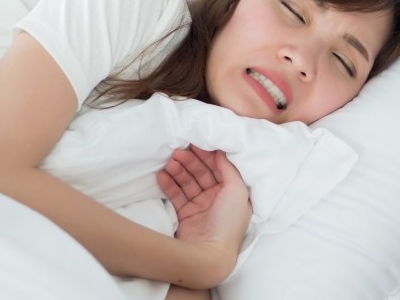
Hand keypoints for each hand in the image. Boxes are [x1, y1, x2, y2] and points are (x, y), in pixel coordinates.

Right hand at [157, 145, 251, 271]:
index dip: (207, 155)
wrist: (209, 255)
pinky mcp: (185, 215)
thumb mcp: (237, 191)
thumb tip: (221, 151)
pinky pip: (176, 195)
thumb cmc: (228, 222)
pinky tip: (162, 175)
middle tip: (178, 151)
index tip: (195, 143)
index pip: (218, 168)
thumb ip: (229, 168)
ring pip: (188, 182)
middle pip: (202, 173)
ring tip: (170, 162)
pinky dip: (169, 184)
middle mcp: (217, 198)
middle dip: (190, 161)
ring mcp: (200, 207)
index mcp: (232, 192)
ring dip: (179, 170)